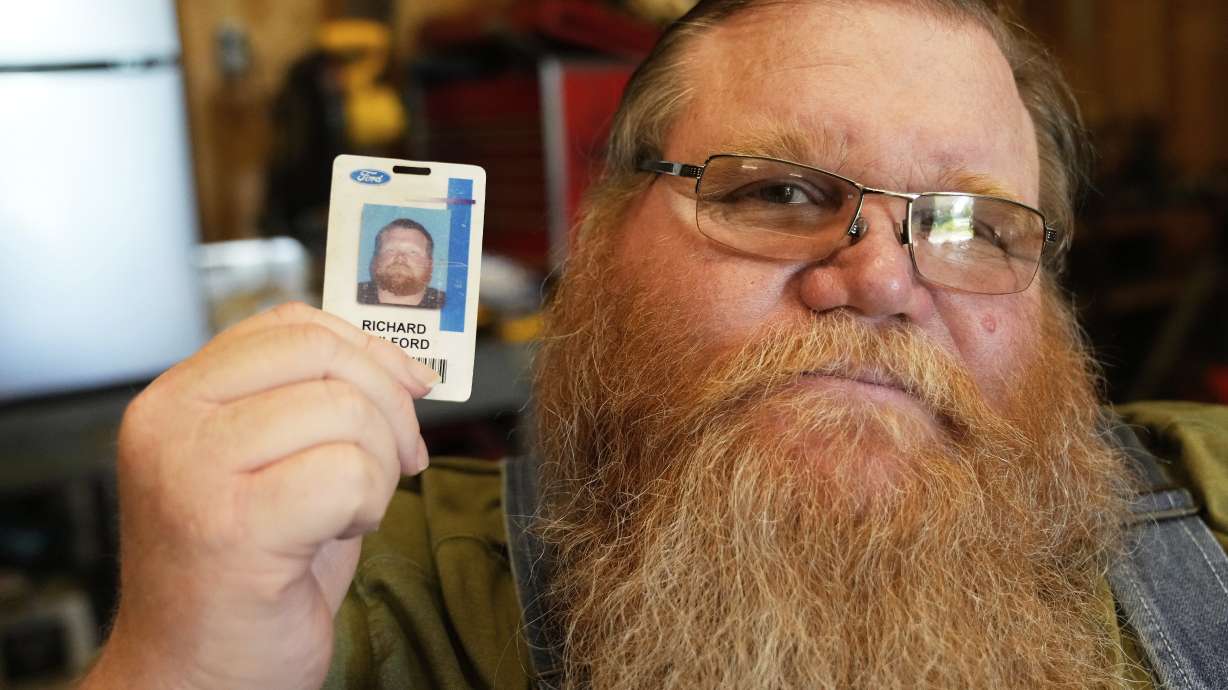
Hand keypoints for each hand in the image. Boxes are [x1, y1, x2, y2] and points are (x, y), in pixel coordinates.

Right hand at [81, 303, 436, 689]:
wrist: (197, 677)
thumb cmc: (247, 576)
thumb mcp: (270, 465)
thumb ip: (308, 404)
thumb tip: (397, 364)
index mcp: (178, 397)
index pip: (290, 325)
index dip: (368, 347)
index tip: (411, 385)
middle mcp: (173, 421)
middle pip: (322, 357)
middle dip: (388, 405)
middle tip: (401, 459)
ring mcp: (194, 471)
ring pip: (344, 413)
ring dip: (379, 466)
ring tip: (352, 509)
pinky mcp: (231, 526)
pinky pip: (348, 473)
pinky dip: (368, 502)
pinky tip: (340, 534)